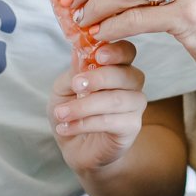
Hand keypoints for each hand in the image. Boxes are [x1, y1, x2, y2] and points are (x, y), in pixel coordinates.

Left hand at [52, 39, 147, 174]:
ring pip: (118, 100)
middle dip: (99, 78)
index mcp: (116, 67)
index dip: (116, 51)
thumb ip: (74, 71)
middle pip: (126, 74)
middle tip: (75, 84)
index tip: (98, 55)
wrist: (73, 146)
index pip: (127, 51)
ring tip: (61, 113)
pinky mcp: (131, 128)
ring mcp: (134, 106)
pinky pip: (112, 122)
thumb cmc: (72, 111)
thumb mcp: (64, 88)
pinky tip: (66, 127)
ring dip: (85, 106)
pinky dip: (86, 123)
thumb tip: (78, 50)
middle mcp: (131, 84)